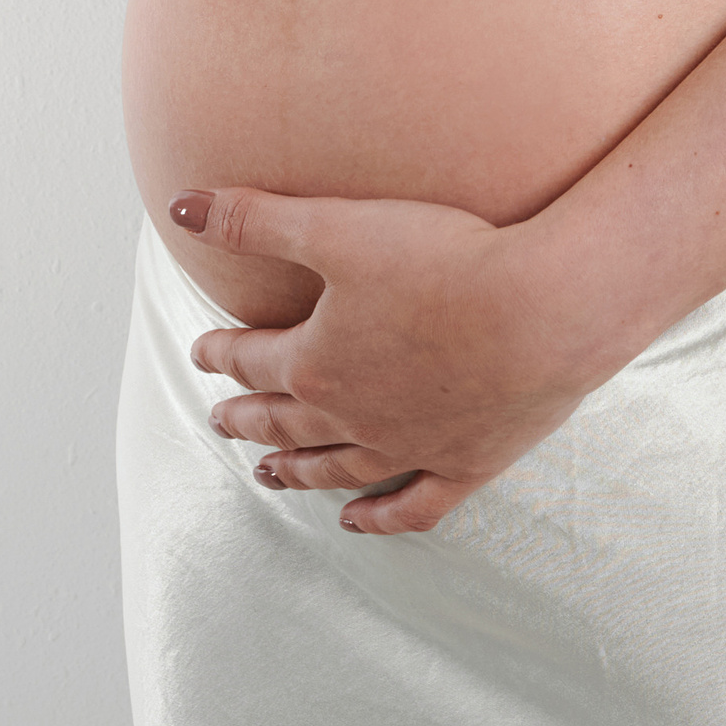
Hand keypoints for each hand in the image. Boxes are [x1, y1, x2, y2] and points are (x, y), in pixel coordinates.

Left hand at [169, 184, 611, 534]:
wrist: (543, 310)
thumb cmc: (444, 260)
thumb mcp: (336, 227)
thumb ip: (255, 219)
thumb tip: (182, 203)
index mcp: (317, 362)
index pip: (253, 360)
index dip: (224, 353)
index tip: (204, 349)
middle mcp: (354, 417)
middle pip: (286, 422)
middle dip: (247, 418)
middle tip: (219, 420)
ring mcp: (410, 447)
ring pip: (337, 469)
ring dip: (297, 471)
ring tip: (267, 475)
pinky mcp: (466, 464)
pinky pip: (411, 507)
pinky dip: (378, 519)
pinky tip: (356, 521)